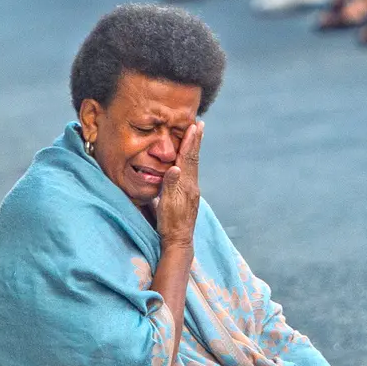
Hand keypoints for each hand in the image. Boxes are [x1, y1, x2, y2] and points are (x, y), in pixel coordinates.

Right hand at [156, 120, 202, 248]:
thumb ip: (170, 185)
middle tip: (200, 124)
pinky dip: (191, 161)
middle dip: (195, 141)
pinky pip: (191, 172)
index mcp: (186, 185)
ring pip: (194, 165)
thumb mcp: (166, 204)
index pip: (187, 159)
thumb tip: (174, 167)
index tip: (194, 126)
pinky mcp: (190, 196)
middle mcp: (192, 185)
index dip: (190, 142)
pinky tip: (189, 161)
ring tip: (197, 137)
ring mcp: (192, 191)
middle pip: (193, 159)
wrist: (179, 240)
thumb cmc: (170, 223)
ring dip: (194, 149)